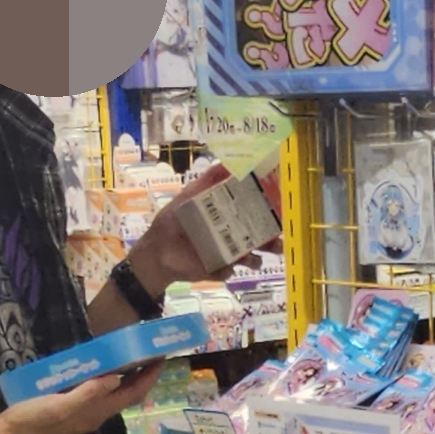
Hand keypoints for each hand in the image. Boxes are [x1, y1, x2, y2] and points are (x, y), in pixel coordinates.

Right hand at [0, 363, 164, 433]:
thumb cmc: (32, 422)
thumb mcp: (59, 406)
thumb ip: (86, 394)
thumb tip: (114, 378)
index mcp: (96, 412)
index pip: (132, 394)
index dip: (148, 376)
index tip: (160, 356)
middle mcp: (94, 414)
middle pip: (126, 393)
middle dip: (141, 373)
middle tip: (148, 349)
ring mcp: (82, 412)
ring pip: (111, 392)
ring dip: (124, 374)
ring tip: (129, 353)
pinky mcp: (69, 408)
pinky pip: (94, 391)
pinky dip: (103, 377)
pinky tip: (96, 365)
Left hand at [122, 162, 279, 290]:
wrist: (156, 250)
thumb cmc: (173, 221)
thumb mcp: (190, 195)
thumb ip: (208, 181)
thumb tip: (227, 162)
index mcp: (228, 217)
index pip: (253, 214)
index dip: (267, 213)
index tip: (277, 209)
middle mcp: (232, 236)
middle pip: (259, 239)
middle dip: (272, 240)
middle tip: (278, 238)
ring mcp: (227, 255)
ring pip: (251, 259)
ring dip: (257, 259)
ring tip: (255, 258)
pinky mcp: (218, 270)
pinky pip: (229, 271)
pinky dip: (227, 269)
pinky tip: (222, 265)